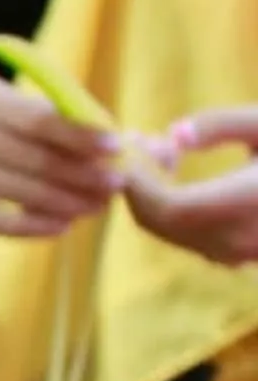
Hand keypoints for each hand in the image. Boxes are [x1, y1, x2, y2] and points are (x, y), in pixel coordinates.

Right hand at [0, 72, 123, 245]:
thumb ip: (50, 120)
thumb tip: (118, 142)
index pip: (37, 117)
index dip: (81, 135)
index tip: (116, 147)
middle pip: (34, 156)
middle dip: (83, 173)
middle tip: (114, 185)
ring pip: (22, 191)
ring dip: (68, 202)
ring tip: (95, 207)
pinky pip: (0, 222)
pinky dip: (37, 225)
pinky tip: (62, 225)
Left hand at [121, 107, 257, 265]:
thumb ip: (221, 125)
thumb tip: (174, 134)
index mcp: (248, 202)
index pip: (168, 208)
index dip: (139, 181)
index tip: (134, 143)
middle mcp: (243, 238)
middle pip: (162, 223)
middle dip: (141, 183)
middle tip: (146, 140)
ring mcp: (244, 253)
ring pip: (173, 232)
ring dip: (156, 194)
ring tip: (168, 150)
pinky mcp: (246, 255)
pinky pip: (192, 237)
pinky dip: (175, 208)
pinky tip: (183, 172)